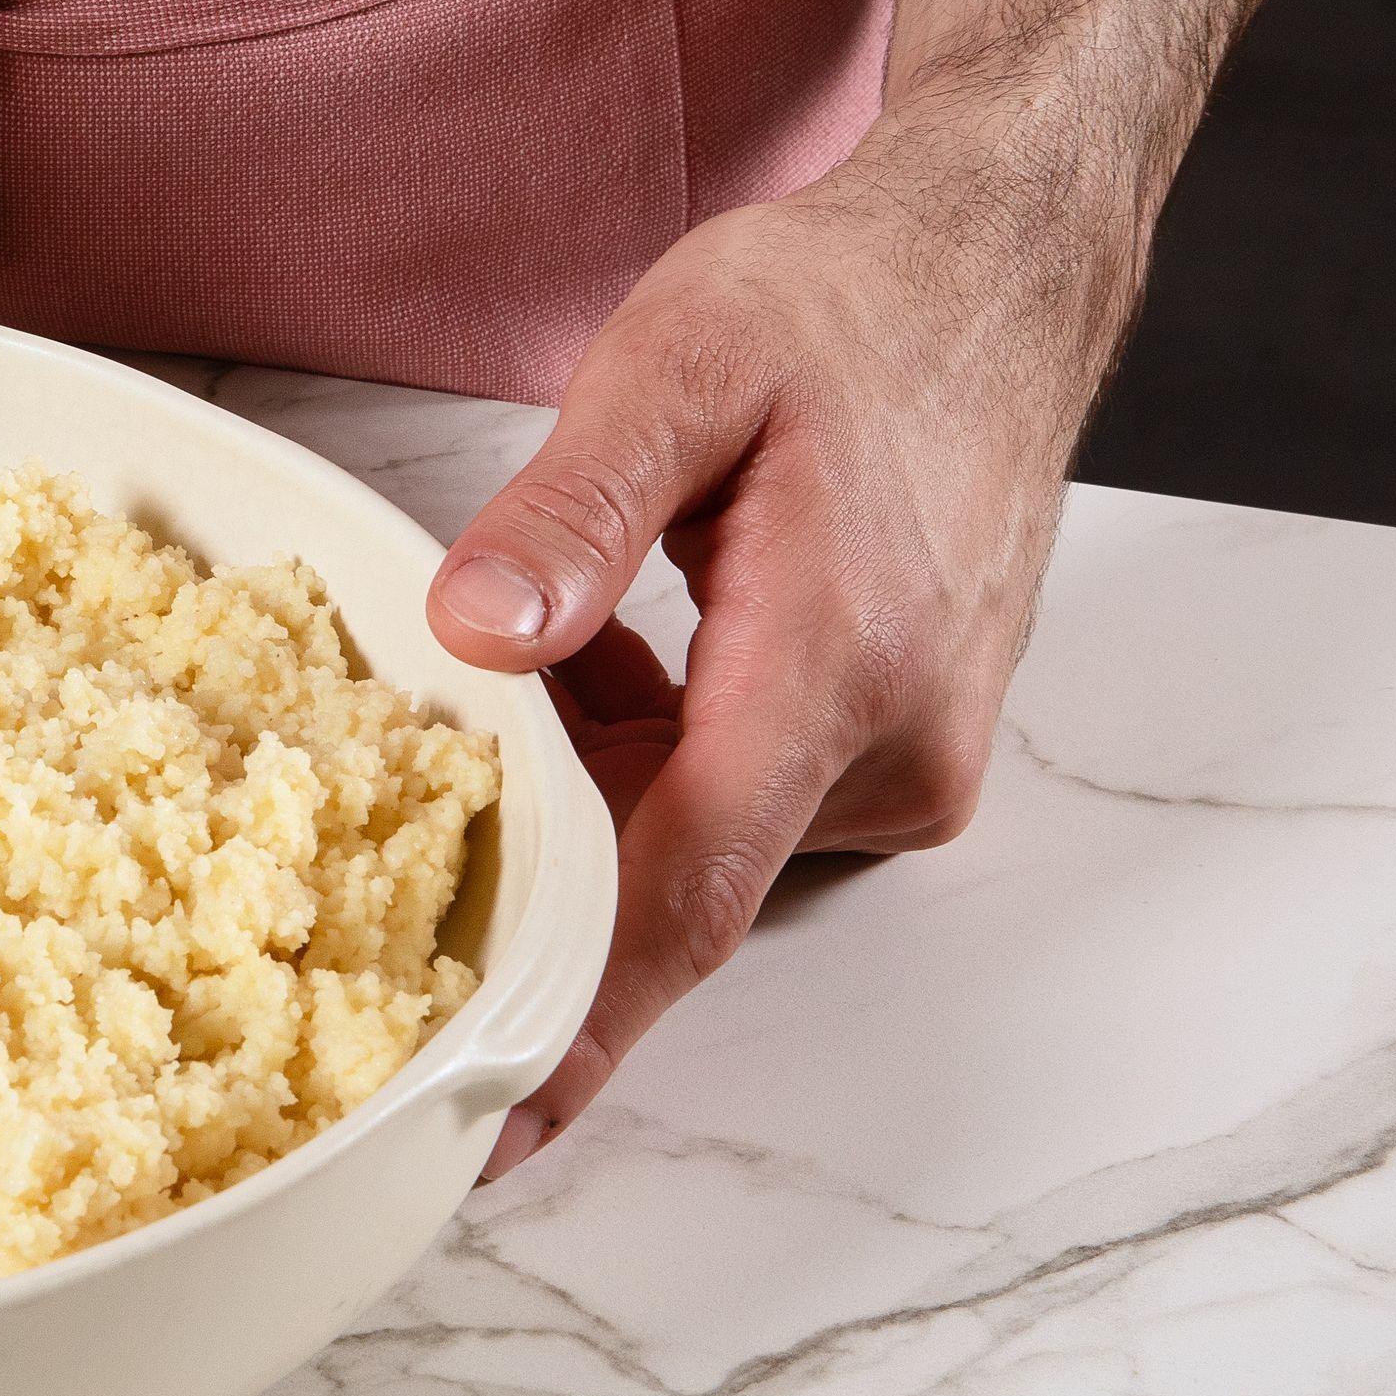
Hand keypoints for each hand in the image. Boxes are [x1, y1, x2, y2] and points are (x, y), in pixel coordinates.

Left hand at [424, 153, 1121, 1176]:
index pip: (682, 899)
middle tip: (394, 832)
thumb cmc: (849, 305)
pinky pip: (735, 794)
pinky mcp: (900, 745)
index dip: (576, 1023)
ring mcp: (910, 757)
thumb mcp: (680, 363)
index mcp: (836, 669)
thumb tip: (473, 632)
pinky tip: (613, 651)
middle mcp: (894, 746)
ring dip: (590, 778)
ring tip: (528, 658)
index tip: (482, 1128)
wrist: (1001, 267)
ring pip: (697, 832)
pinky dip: (649, 750)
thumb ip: (570, 509)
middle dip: (536, 862)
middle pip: (671, 876)